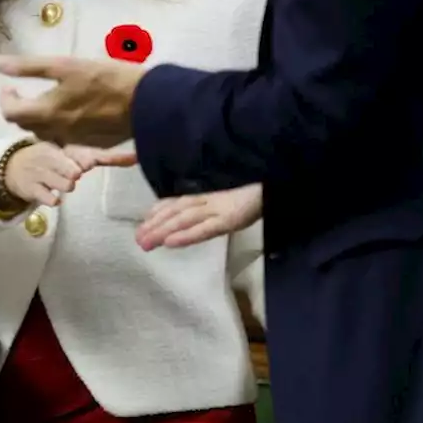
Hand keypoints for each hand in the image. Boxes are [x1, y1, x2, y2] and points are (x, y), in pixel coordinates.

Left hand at [0, 55, 145, 147]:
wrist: (146, 103)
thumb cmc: (106, 78)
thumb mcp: (65, 65)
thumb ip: (29, 67)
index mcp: (47, 112)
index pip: (11, 113)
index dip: (5, 99)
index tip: (10, 86)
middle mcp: (56, 132)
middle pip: (27, 125)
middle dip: (21, 108)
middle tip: (25, 91)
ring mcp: (74, 141)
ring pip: (46, 134)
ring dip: (39, 120)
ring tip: (47, 102)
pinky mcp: (91, 144)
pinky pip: (66, 139)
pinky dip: (60, 126)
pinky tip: (72, 112)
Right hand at [1, 142, 113, 207]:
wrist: (15, 168)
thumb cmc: (54, 160)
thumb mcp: (76, 153)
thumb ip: (105, 156)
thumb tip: (136, 158)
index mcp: (62, 145)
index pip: (81, 151)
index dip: (87, 160)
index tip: (89, 164)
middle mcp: (50, 156)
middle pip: (72, 171)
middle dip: (74, 173)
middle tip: (72, 172)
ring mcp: (39, 171)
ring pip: (64, 185)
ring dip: (65, 186)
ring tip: (60, 182)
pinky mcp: (30, 188)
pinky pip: (49, 198)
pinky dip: (53, 199)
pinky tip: (53, 196)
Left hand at [136, 183, 261, 251]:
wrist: (284, 178)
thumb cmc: (266, 189)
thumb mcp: (244, 197)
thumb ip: (225, 205)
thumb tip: (209, 214)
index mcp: (215, 191)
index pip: (182, 199)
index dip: (162, 209)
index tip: (146, 220)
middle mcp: (214, 197)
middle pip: (179, 210)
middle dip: (157, 224)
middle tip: (138, 239)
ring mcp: (222, 206)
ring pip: (185, 219)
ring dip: (164, 230)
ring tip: (146, 243)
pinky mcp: (232, 217)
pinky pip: (206, 228)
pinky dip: (187, 235)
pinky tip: (170, 243)